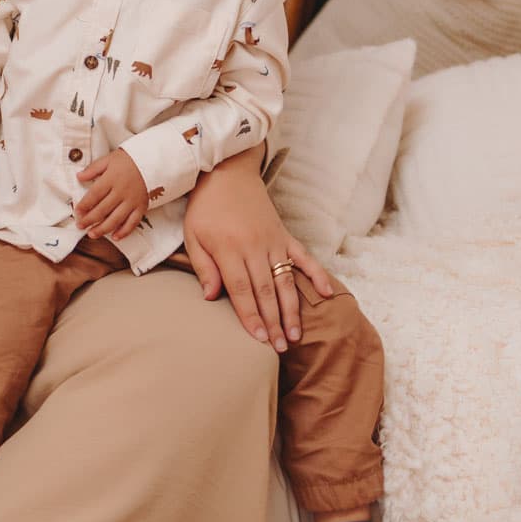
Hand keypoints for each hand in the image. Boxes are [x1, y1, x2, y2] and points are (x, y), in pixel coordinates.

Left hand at [74, 148, 147, 241]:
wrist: (154, 161)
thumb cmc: (130, 159)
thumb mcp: (109, 159)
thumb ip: (93, 169)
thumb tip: (79, 176)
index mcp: (111, 179)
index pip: (94, 195)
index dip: (84, 205)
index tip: (77, 211)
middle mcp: (121, 191)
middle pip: (102, 209)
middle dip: (89, 220)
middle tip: (80, 225)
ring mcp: (132, 201)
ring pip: (115, 219)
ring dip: (102, 229)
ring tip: (92, 234)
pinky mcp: (142, 207)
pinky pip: (133, 222)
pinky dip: (124, 231)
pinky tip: (115, 236)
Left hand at [182, 150, 332, 352]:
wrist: (228, 173)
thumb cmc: (206, 208)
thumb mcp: (193, 235)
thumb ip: (204, 267)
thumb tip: (211, 297)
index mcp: (230, 249)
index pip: (241, 289)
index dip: (251, 316)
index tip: (259, 339)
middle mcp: (255, 247)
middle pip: (266, 290)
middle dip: (274, 322)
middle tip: (280, 348)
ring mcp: (273, 241)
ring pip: (285, 281)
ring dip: (291, 309)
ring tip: (296, 335)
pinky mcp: (285, 235)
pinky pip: (304, 258)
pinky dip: (316, 275)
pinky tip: (327, 294)